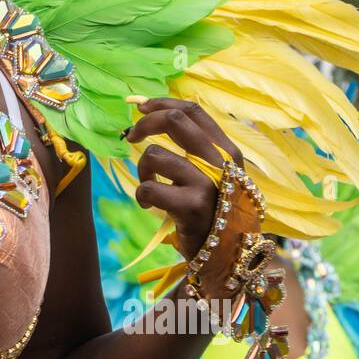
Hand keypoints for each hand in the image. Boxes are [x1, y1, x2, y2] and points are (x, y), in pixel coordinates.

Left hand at [124, 97, 245, 259]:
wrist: (226, 254)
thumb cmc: (212, 210)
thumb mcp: (213, 174)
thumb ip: (194, 147)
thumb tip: (154, 113)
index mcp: (226, 150)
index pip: (193, 110)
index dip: (163, 103)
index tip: (142, 108)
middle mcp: (221, 162)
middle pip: (175, 120)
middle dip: (145, 124)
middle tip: (131, 138)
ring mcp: (207, 184)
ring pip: (155, 154)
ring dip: (142, 169)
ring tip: (149, 185)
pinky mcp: (191, 206)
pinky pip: (148, 187)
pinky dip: (141, 194)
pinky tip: (149, 204)